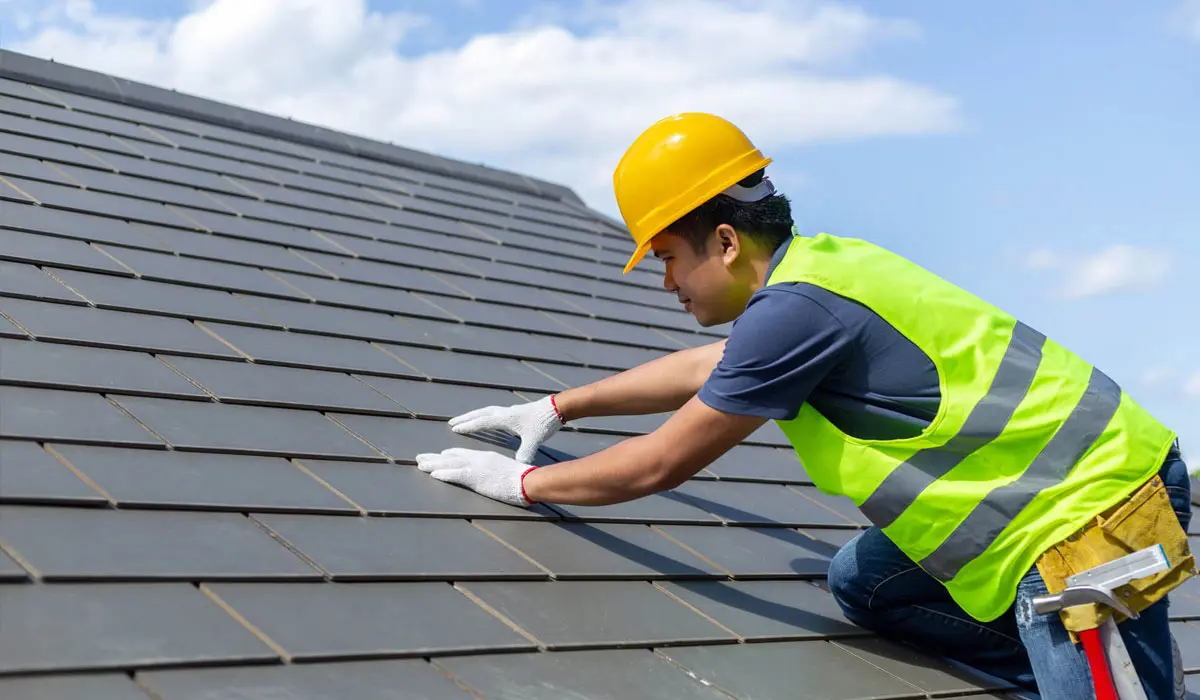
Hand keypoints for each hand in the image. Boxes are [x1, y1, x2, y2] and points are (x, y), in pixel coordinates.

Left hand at [416, 448, 538, 506]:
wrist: (527, 481)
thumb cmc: (522, 480)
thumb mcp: (506, 473)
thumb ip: (496, 473)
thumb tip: (492, 478)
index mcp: (486, 458)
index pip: (463, 454)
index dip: (448, 455)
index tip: (438, 455)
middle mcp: (478, 459)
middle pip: (451, 457)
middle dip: (434, 458)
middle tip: (420, 458)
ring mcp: (476, 467)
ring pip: (449, 464)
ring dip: (433, 464)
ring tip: (419, 464)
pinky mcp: (476, 477)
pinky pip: (455, 475)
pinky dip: (443, 474)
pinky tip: (433, 474)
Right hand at [448, 395, 563, 463]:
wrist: (555, 408)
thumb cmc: (543, 424)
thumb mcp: (534, 440)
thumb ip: (525, 452)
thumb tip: (519, 466)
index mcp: (506, 419)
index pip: (482, 421)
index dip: (468, 426)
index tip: (454, 429)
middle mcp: (504, 413)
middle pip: (480, 414)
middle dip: (465, 419)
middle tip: (451, 423)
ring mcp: (509, 411)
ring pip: (486, 412)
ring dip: (473, 416)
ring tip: (463, 420)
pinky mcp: (514, 411)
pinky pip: (493, 412)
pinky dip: (484, 416)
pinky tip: (484, 421)